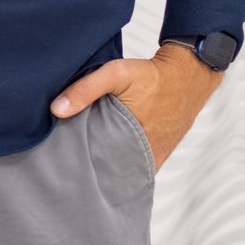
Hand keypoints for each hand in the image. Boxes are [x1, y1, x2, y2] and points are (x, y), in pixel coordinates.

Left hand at [51, 44, 222, 169]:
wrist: (188, 76)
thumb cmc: (151, 75)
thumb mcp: (115, 74)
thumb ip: (85, 90)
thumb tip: (56, 110)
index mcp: (130, 141)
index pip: (99, 167)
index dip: (82, 167)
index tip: (64, 165)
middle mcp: (144, 155)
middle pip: (111, 170)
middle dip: (93, 168)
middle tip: (72, 164)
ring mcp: (154, 156)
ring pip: (125, 168)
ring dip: (109, 165)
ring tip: (88, 161)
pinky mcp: (162, 152)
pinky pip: (139, 164)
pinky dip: (125, 161)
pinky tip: (110, 155)